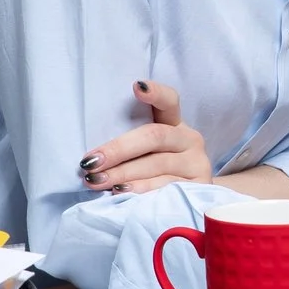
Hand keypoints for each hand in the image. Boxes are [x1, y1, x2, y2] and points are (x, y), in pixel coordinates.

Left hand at [80, 81, 210, 193]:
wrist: (190, 202)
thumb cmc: (157, 171)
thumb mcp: (148, 153)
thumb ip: (130, 144)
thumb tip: (93, 154)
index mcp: (175, 123)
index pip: (169, 101)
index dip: (156, 93)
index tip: (137, 86)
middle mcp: (190, 139)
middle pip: (154, 136)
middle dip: (118, 149)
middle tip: (90, 162)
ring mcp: (197, 163)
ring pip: (157, 164)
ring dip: (123, 173)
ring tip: (97, 181)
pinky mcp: (198, 186)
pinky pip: (165, 187)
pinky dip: (140, 190)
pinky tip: (122, 193)